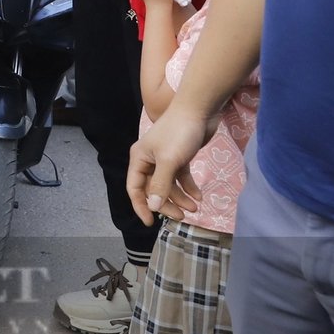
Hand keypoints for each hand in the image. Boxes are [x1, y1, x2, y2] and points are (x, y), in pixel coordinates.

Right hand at [127, 101, 215, 225]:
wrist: (198, 110)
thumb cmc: (179, 134)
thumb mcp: (169, 161)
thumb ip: (161, 185)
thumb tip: (153, 207)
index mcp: (139, 159)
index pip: (135, 188)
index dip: (141, 206)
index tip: (151, 223)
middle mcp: (149, 160)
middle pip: (154, 189)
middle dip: (167, 204)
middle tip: (182, 217)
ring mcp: (165, 159)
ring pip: (169, 185)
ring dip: (180, 198)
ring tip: (195, 208)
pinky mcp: (179, 156)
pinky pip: (181, 177)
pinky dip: (189, 187)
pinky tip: (199, 197)